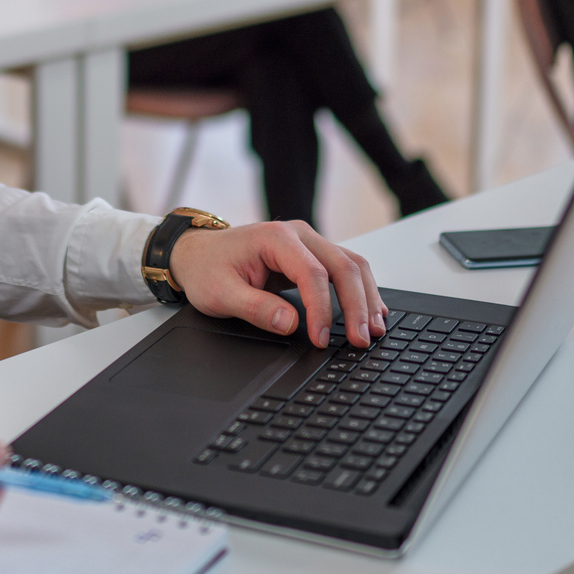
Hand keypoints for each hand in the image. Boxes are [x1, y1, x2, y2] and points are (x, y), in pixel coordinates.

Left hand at [167, 220, 387, 348]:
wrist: (197, 253)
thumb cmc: (207, 269)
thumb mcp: (220, 293)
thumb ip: (255, 308)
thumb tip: (290, 323)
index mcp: (276, 238)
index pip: (312, 273)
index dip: (322, 309)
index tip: (322, 339)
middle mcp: (299, 234)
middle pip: (343, 265)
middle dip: (357, 305)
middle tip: (363, 340)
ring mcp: (309, 242)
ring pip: (352, 265)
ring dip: (367, 297)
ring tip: (375, 330)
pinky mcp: (313, 255)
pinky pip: (345, 269)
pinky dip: (361, 291)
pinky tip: (371, 312)